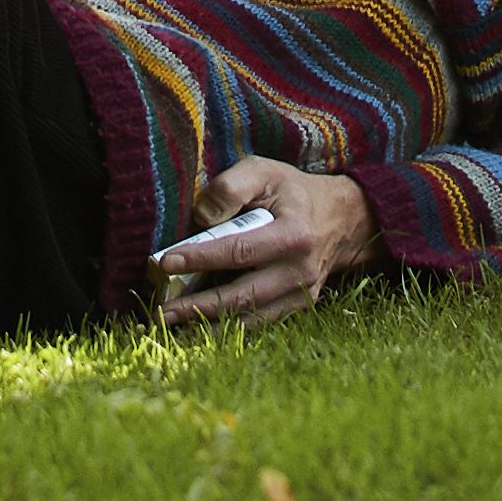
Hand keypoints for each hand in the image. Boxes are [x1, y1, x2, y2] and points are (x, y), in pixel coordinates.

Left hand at [154, 157, 375, 324]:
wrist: (340, 218)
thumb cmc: (292, 192)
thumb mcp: (264, 172)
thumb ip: (231, 187)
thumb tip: (201, 218)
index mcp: (293, 234)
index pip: (239, 251)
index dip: (200, 258)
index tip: (165, 261)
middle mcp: (300, 271)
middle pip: (242, 295)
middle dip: (199, 306)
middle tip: (161, 311)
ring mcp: (301, 293)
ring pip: (250, 317)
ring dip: (210, 325)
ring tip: (173, 325)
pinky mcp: (298, 306)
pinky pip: (260, 323)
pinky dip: (230, 328)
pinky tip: (200, 328)